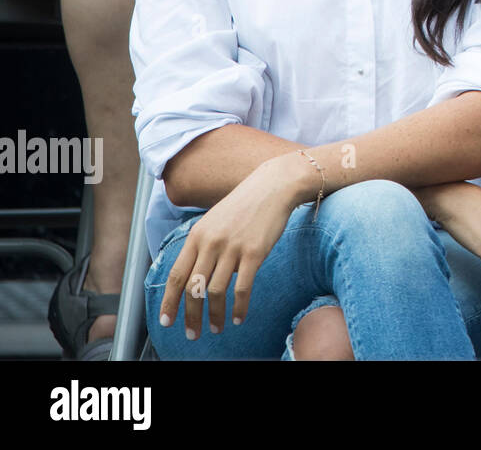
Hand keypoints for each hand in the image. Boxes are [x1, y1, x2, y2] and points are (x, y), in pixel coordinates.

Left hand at [157, 153, 309, 338]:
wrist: (273, 186)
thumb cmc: (245, 205)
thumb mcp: (215, 221)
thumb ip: (204, 247)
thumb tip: (199, 277)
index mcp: (197, 236)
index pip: (176, 276)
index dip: (169, 302)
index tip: (167, 322)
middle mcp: (211, 243)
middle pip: (193, 288)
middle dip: (190, 316)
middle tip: (192, 334)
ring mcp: (232, 248)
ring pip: (215, 292)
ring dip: (214, 316)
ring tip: (216, 328)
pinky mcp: (255, 252)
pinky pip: (242, 288)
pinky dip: (239, 307)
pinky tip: (240, 318)